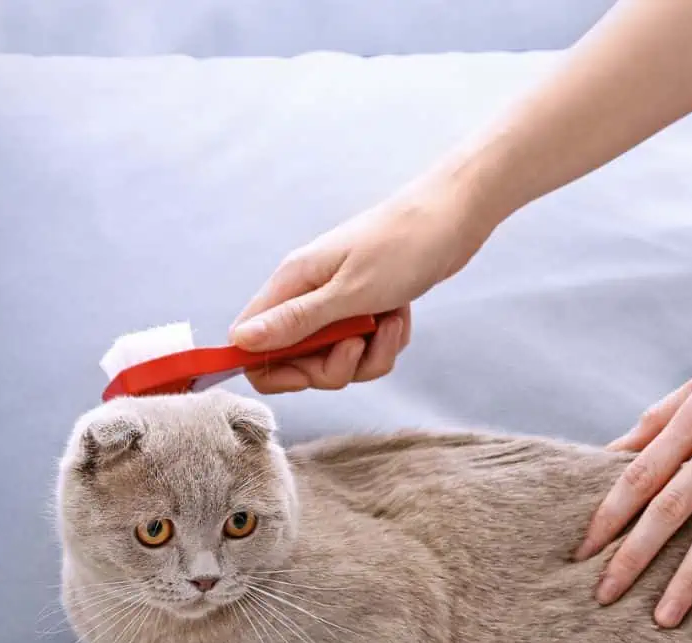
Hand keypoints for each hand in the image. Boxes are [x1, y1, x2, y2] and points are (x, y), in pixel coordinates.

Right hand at [230, 179, 491, 392]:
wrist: (453, 218)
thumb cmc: (401, 247)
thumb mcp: (348, 292)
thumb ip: (295, 321)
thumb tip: (239, 341)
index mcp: (292, 283)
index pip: (248, 342)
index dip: (271, 368)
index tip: (307, 375)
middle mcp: (307, 294)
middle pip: (297, 361)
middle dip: (333, 367)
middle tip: (359, 345)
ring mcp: (337, 303)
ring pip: (337, 360)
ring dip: (369, 355)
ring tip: (389, 322)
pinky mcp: (364, 309)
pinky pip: (367, 350)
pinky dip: (386, 341)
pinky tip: (400, 315)